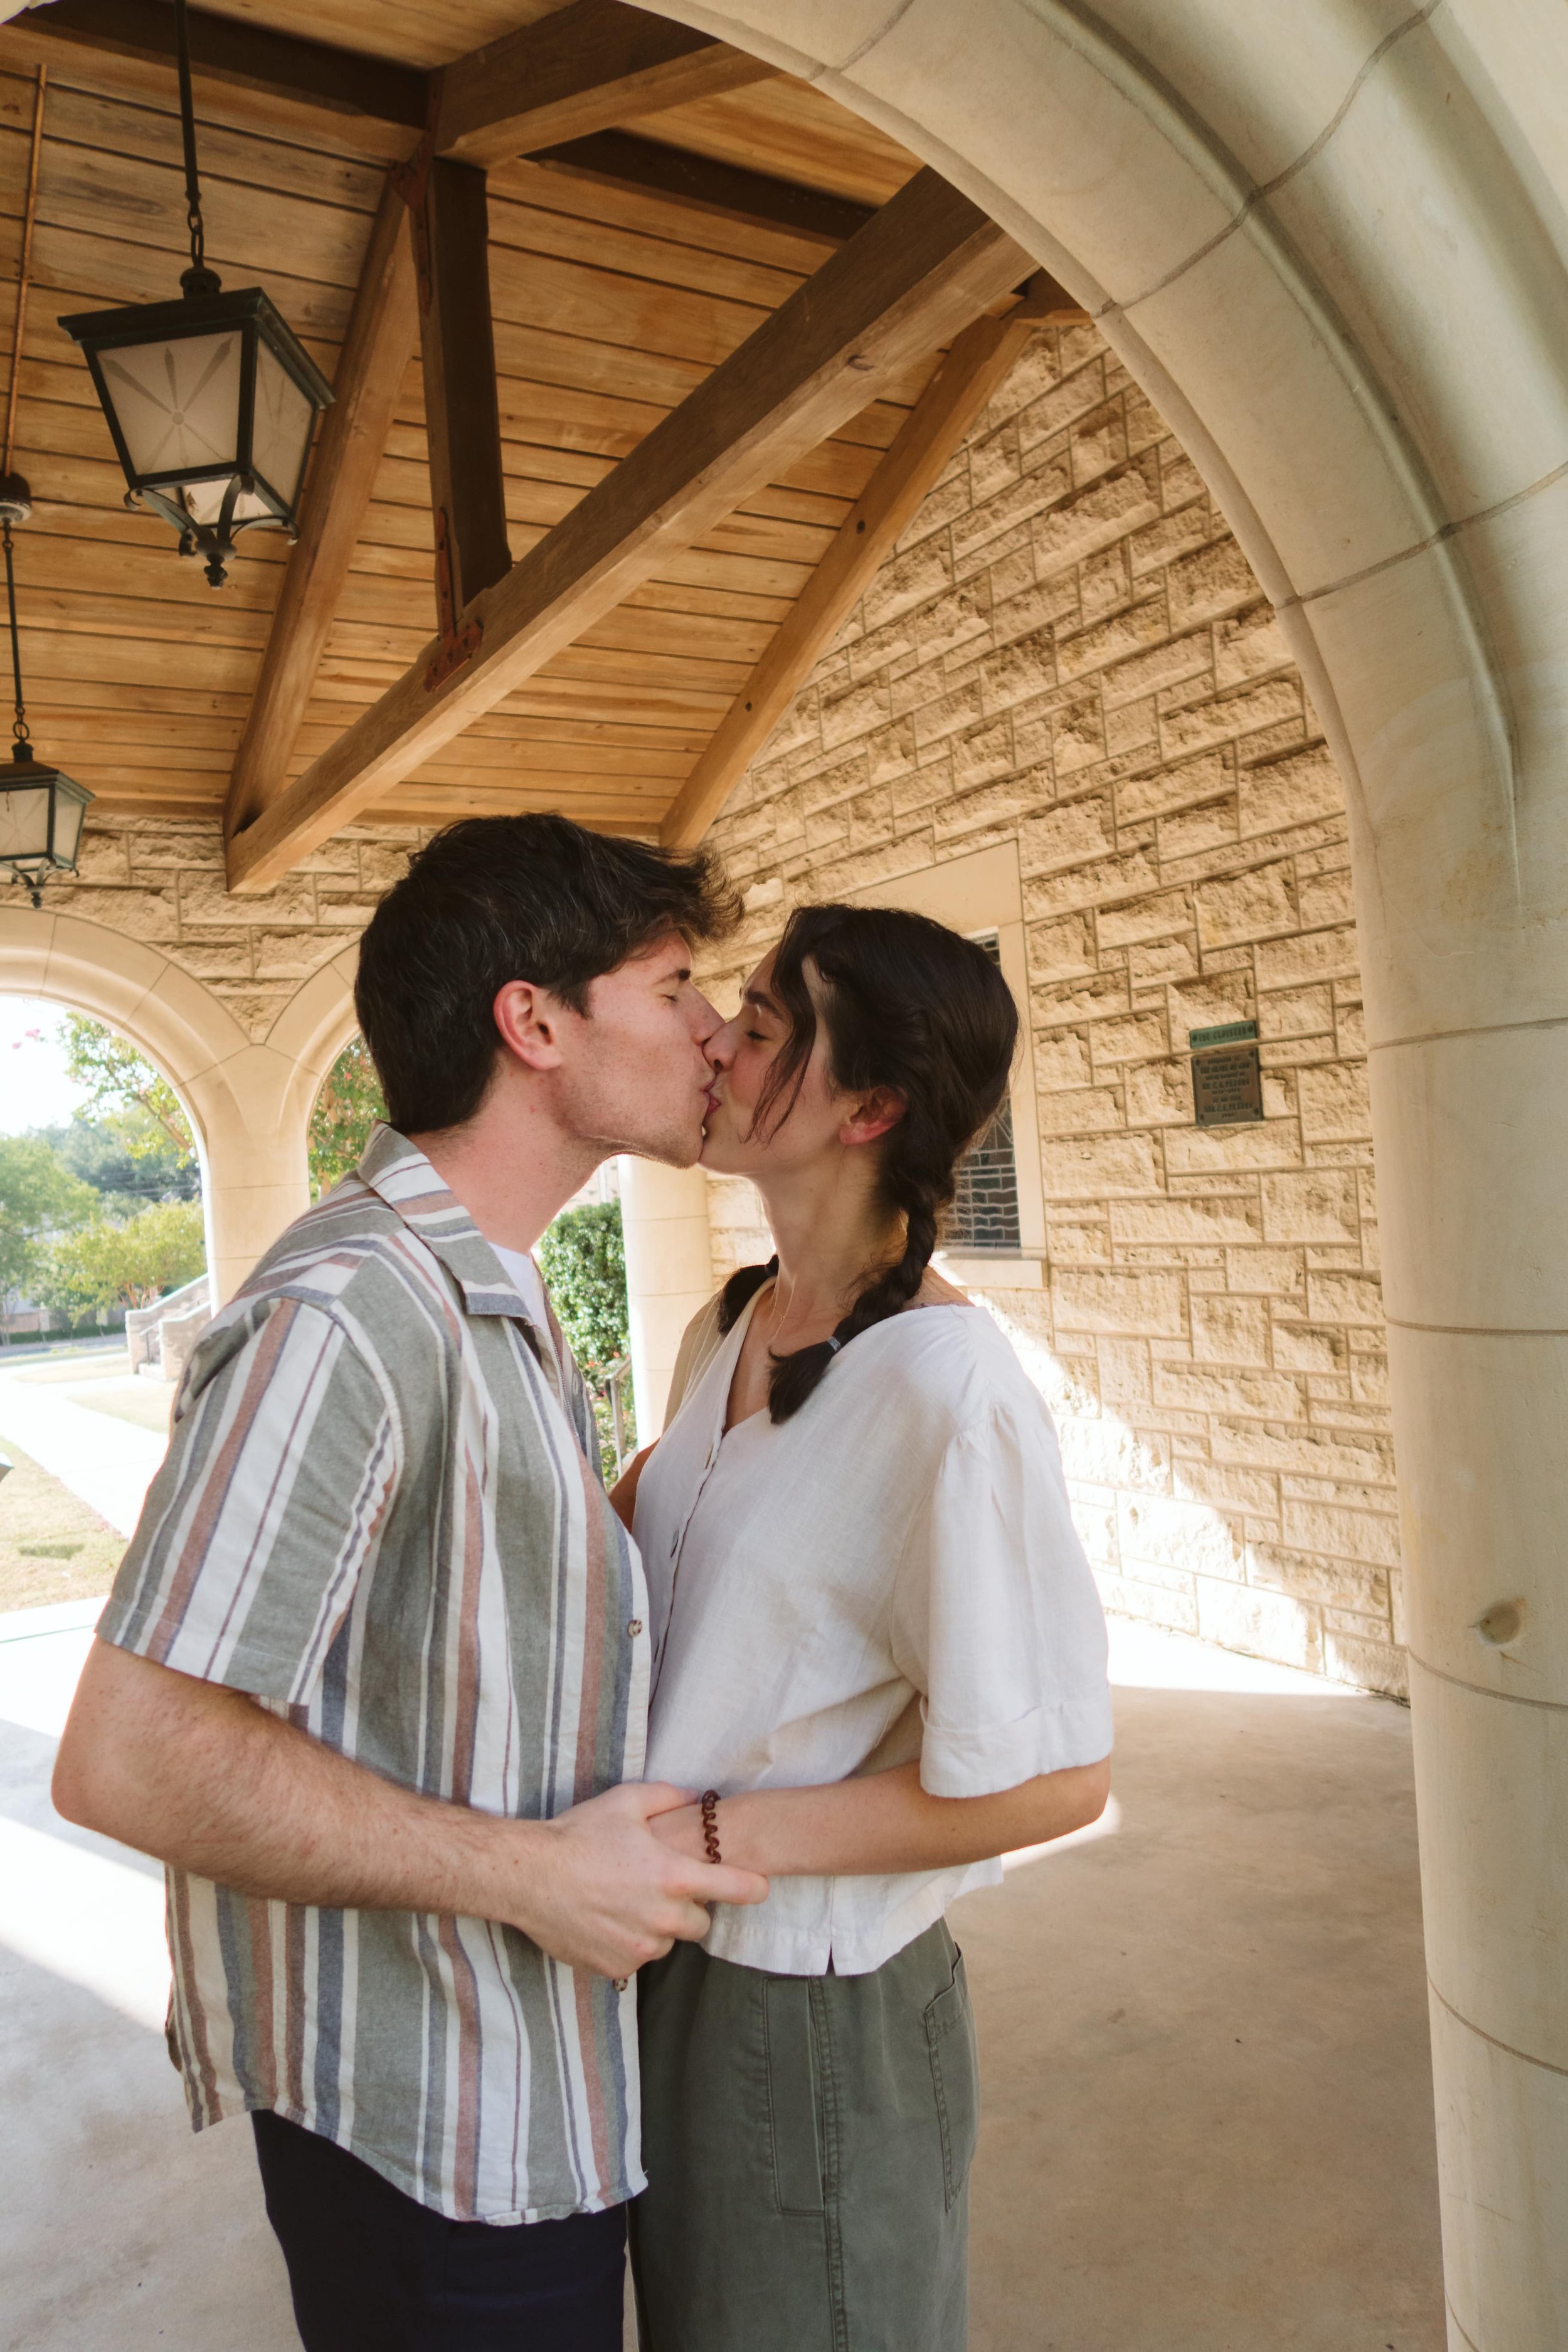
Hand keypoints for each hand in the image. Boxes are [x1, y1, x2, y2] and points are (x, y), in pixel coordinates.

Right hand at [501, 1781, 767, 1979]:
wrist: (529, 1877)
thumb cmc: (578, 1836)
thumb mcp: (625, 1802)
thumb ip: (668, 1797)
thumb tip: (695, 1798)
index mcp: (673, 1877)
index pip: (734, 1889)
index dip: (751, 1888)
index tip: (760, 1889)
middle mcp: (662, 1917)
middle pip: (700, 1924)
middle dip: (689, 1908)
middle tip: (662, 1889)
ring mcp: (639, 1947)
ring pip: (667, 1943)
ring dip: (657, 1928)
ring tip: (626, 1903)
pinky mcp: (616, 1967)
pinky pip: (636, 1959)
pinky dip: (629, 1944)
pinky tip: (606, 1921)